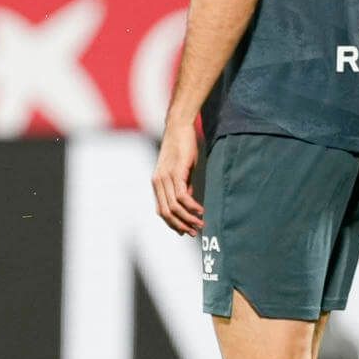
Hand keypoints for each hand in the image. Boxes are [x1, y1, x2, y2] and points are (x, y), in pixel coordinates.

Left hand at [152, 119, 203, 235]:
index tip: (186, 231)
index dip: (173, 224)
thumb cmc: (182, 148)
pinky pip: (182, 196)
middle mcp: (158, 183)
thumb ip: (184, 187)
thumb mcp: (182, 171)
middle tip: (196, 232)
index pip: (162, 211)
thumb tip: (188, 204)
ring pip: (174, 207)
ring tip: (201, 224)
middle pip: (166, 213)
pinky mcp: (176, 172)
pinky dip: (192, 206)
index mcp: (157, 184)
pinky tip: (201, 210)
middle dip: (181, 225)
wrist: (178, 127)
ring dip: (188, 218)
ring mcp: (165, 178)